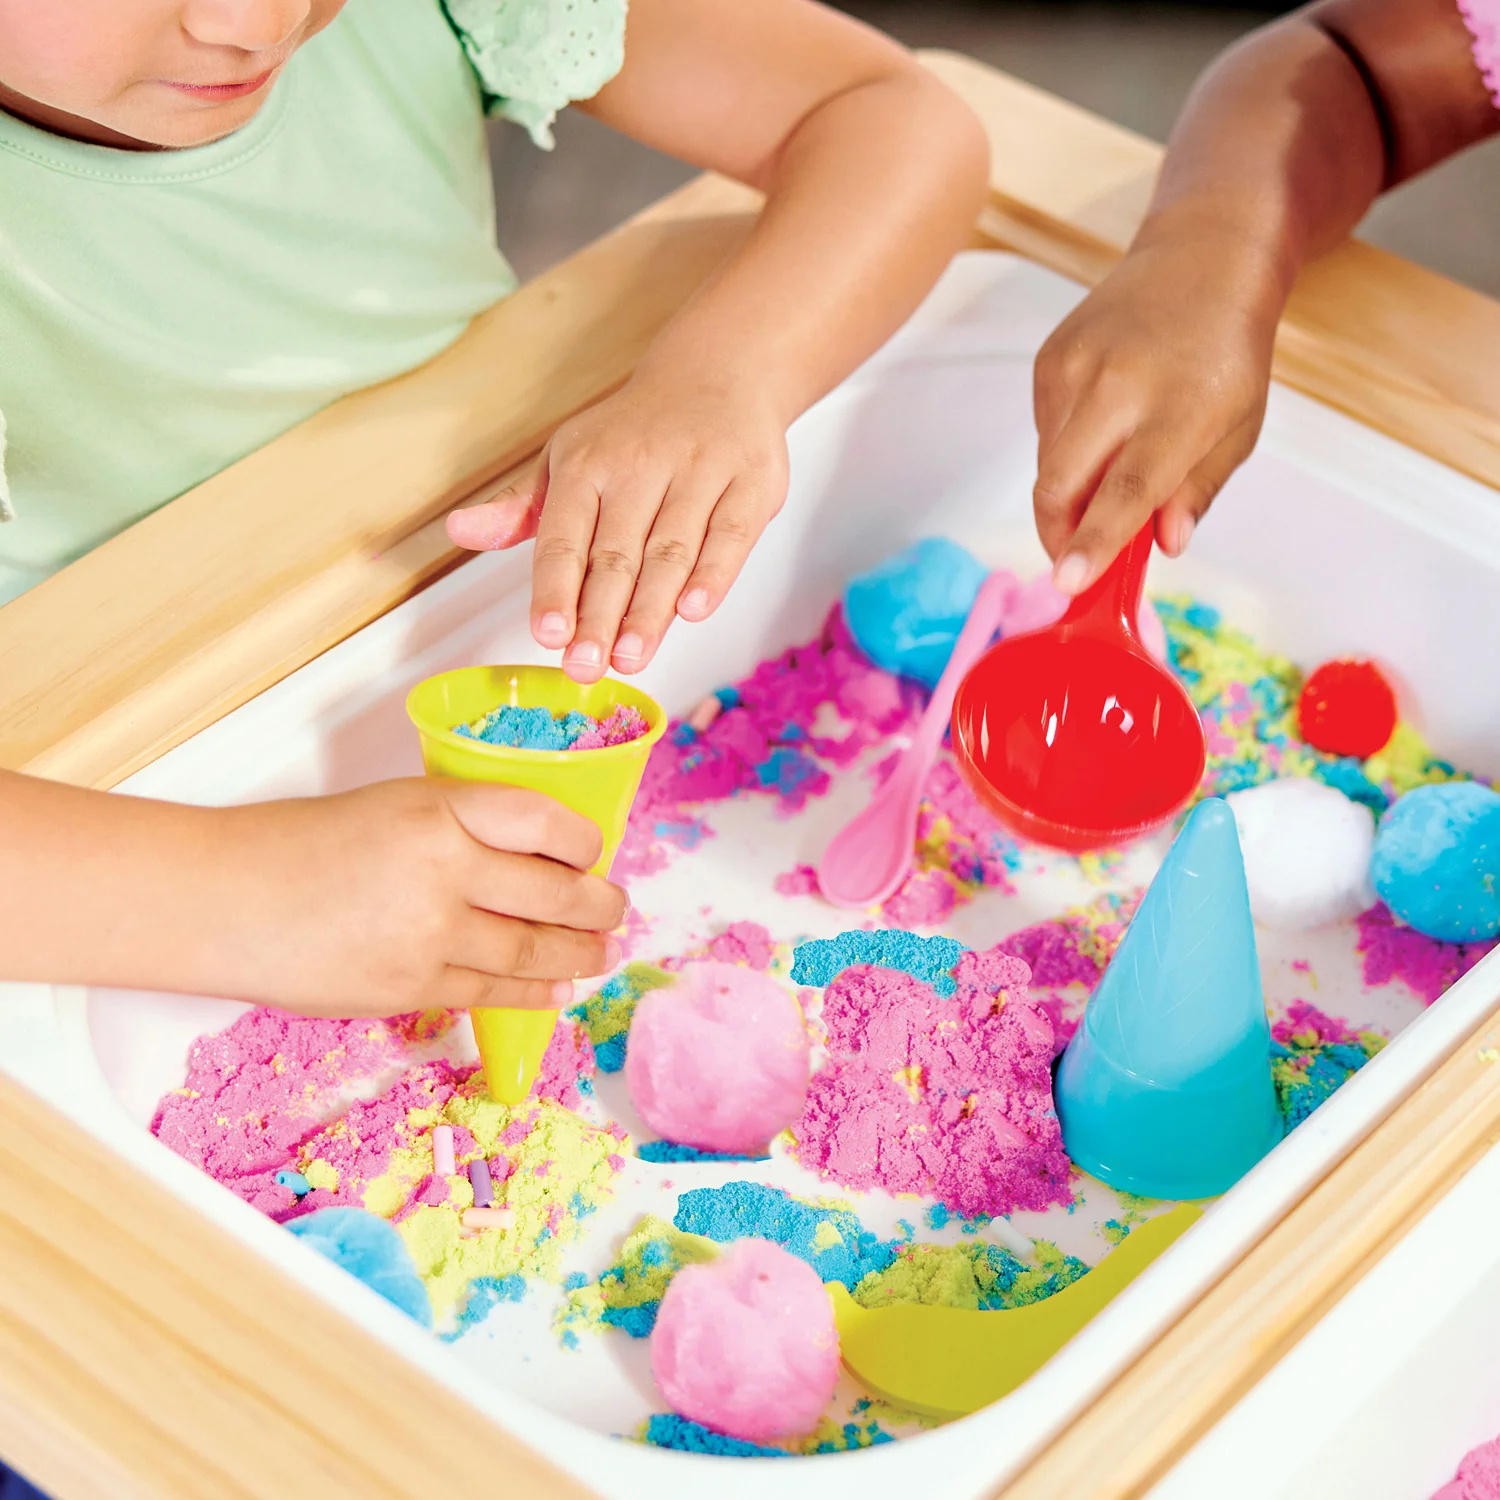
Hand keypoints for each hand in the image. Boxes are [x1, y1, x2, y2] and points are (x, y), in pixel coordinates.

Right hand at [212, 779, 626, 1015]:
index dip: (585, 841)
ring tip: (602, 952)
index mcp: (439, 809)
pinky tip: (558, 988)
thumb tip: (530, 856)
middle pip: (554, 891)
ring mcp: (430, 934)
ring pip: (532, 949)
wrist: (226, 900)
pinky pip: (493, 993)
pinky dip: (534, 991)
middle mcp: (444, 869)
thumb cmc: (299, 846)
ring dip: (578, 952)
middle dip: (599, 904)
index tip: (596, 851)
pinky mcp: (411, 986)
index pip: (545, 820)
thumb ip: (460, 828)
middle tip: (616, 907)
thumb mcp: (393, 807)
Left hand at [447, 373, 789, 681]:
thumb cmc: (634, 435)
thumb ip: (519, 509)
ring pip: (671, 551)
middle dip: (600, 615)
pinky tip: (692, 612)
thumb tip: (459, 530)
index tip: (549, 634)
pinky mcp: (750, 483)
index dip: (556, 588)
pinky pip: (730, 535)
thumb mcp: (567, 460)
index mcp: (588, 463)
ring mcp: (700, 472)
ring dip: (650, 611)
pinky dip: (713, 575)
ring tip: (631, 658)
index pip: (565, 536)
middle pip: (617, 554)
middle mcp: (642, 465)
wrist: (718, 374)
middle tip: (586, 666)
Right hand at [1032, 222, 1282, 593]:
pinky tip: (1100, 426)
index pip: (1127, 488)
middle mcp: (1118, 384)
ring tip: (1108, 469)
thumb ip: (1199, 489)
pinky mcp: (1049, 360)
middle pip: (1062, 483)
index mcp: (1179, 407)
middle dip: (1059, 534)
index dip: (1095, 540)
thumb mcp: (1241, 427)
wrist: (1202, 258)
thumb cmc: (1227, 352)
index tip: (1070, 580)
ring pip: (1048, 464)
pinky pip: (1044, 433)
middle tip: (1076, 558)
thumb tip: (1164, 544)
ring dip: (1069, 491)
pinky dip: (1065, 451)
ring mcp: (1075, 367)